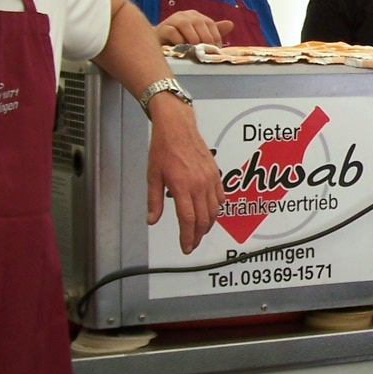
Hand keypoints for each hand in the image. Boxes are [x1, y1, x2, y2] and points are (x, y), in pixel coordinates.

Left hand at [145, 92, 223, 252]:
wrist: (177, 126)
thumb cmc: (163, 147)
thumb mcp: (153, 176)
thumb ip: (154, 201)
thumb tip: (152, 219)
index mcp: (182, 186)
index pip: (188, 220)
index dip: (188, 237)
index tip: (186, 247)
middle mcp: (199, 184)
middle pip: (203, 219)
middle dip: (198, 235)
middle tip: (192, 243)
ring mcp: (209, 179)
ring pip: (214, 210)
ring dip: (208, 225)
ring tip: (200, 231)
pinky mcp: (215, 173)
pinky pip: (220, 197)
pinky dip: (216, 209)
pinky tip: (210, 212)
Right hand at [155, 12, 233, 47]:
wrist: (159, 43)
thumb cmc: (181, 40)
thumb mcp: (198, 36)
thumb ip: (213, 32)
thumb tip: (231, 24)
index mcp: (195, 16)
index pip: (210, 23)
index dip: (215, 36)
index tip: (217, 50)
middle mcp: (185, 15)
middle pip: (199, 22)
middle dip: (205, 38)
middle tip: (207, 51)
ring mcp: (172, 20)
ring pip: (185, 25)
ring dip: (193, 38)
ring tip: (196, 50)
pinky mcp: (162, 28)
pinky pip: (172, 32)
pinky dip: (179, 40)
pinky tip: (182, 49)